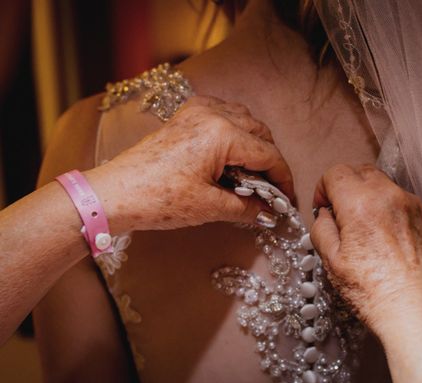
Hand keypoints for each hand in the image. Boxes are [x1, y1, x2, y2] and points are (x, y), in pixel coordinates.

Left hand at [86, 95, 293, 232]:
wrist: (115, 195)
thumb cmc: (159, 199)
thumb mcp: (210, 207)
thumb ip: (247, 207)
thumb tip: (269, 213)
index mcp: (222, 134)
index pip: (268, 154)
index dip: (283, 179)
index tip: (287, 199)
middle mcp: (212, 115)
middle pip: (260, 133)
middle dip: (270, 162)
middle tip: (271, 191)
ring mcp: (196, 112)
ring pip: (244, 120)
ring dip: (254, 144)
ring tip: (251, 175)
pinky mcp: (184, 117)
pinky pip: (222, 114)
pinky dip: (234, 130)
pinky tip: (230, 154)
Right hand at [311, 164, 421, 337]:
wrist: (418, 313)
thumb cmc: (375, 293)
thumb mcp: (332, 262)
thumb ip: (322, 229)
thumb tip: (325, 216)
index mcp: (361, 204)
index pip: (336, 173)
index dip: (323, 189)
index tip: (323, 209)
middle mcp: (389, 196)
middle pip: (360, 171)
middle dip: (344, 187)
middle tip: (339, 215)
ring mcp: (411, 205)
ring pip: (381, 183)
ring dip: (366, 195)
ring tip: (362, 228)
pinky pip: (399, 199)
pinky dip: (386, 207)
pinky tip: (382, 236)